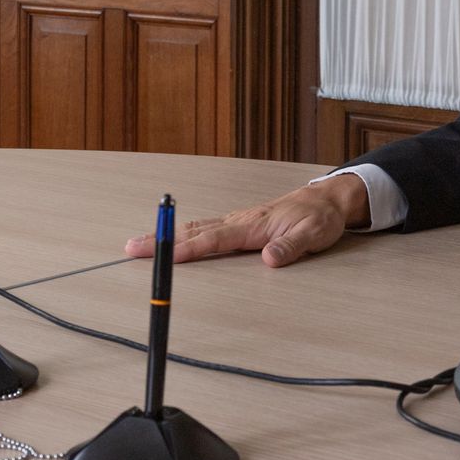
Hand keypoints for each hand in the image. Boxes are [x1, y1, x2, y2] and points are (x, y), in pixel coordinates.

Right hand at [124, 174, 369, 267]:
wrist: (327, 201)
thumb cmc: (319, 218)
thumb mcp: (314, 235)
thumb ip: (291, 247)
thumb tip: (269, 258)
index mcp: (253, 225)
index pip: (214, 239)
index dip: (189, 248)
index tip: (166, 255)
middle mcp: (240, 220)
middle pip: (193, 231)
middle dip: (161, 240)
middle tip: (132, 247)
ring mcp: (238, 220)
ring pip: (196, 228)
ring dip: (167, 236)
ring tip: (140, 243)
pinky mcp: (240, 223)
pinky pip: (205, 228)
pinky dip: (184, 233)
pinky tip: (173, 239)